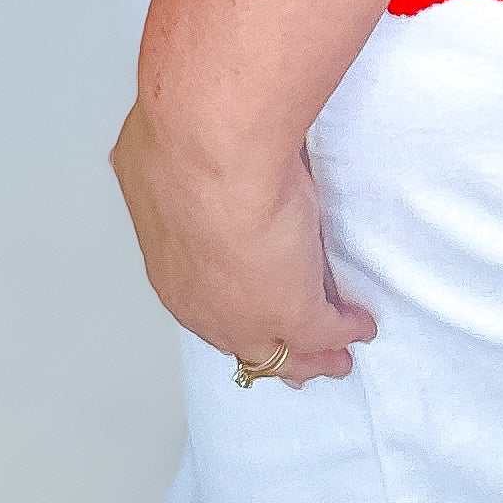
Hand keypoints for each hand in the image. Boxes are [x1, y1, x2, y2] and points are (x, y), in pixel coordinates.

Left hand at [109, 99, 376, 387]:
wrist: (215, 148)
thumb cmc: (182, 142)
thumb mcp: (153, 164)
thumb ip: (156, 175)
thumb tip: (142, 160)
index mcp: (171, 270)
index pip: (204, 304)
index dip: (226, 309)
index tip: (241, 308)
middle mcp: (203, 305)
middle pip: (242, 343)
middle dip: (268, 347)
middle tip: (291, 360)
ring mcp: (248, 315)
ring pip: (283, 352)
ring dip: (309, 353)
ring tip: (332, 358)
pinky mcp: (294, 310)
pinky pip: (326, 331)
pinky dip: (346, 330)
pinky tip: (360, 327)